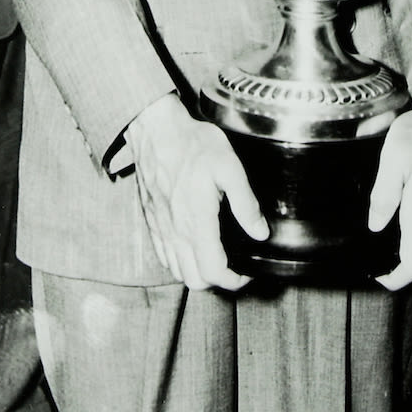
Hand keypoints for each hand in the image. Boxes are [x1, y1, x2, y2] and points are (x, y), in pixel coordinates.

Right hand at [125, 93, 268, 290]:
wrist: (155, 130)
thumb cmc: (192, 144)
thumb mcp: (229, 166)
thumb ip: (246, 202)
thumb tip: (259, 231)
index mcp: (196, 221)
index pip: (213, 271)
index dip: (234, 281)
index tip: (246, 272)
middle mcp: (175, 231)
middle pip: (194, 280)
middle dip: (217, 281)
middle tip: (234, 265)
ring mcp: (161, 228)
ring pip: (177, 272)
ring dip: (198, 272)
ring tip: (216, 257)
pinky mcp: (152, 221)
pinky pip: (164, 256)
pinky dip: (180, 262)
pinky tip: (193, 246)